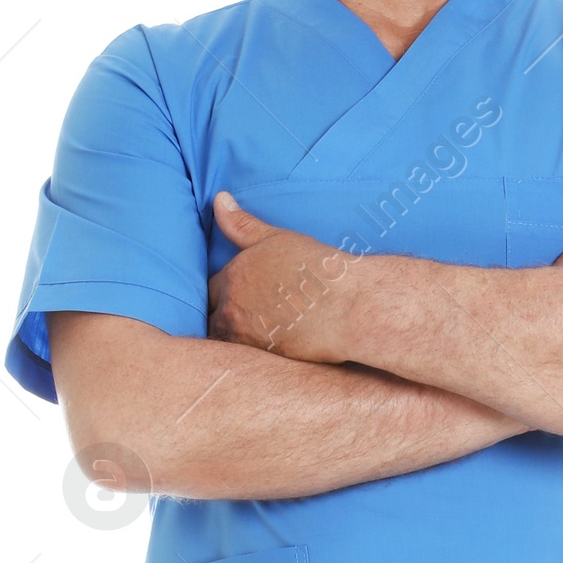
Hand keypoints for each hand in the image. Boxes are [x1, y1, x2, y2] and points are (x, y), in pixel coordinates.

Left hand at [208, 191, 361, 360]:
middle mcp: (232, 309)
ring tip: (255, 337)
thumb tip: (219, 199)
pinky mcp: (264, 362)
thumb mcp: (277, 238)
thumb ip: (242, 224)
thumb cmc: (318, 269)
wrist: (351, 307)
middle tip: (245, 319)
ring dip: (233, 340)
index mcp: (233, 278)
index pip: (211, 289)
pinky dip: (251, 358)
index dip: (223, 293)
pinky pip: (245, 363)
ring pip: (226, 343)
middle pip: (212, 318)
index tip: (238, 298)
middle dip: (222, 318)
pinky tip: (266, 353)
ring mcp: (246, 338)